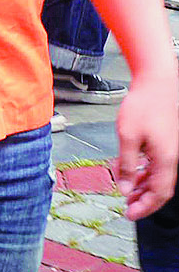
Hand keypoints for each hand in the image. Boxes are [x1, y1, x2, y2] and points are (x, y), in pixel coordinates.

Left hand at [115, 70, 177, 217]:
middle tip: (127, 206)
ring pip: (159, 177)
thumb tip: (125, 188)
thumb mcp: (128, 136)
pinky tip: (132, 171)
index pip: (158, 194)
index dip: (144, 207)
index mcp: (166, 160)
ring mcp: (170, 150)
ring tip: (127, 190)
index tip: (130, 214)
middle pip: (160, 188)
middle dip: (144, 200)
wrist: (157, 83)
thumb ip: (127, 164)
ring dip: (143, 186)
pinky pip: (157, 164)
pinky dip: (145, 171)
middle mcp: (172, 158)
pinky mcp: (166, 142)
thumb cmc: (144, 106)